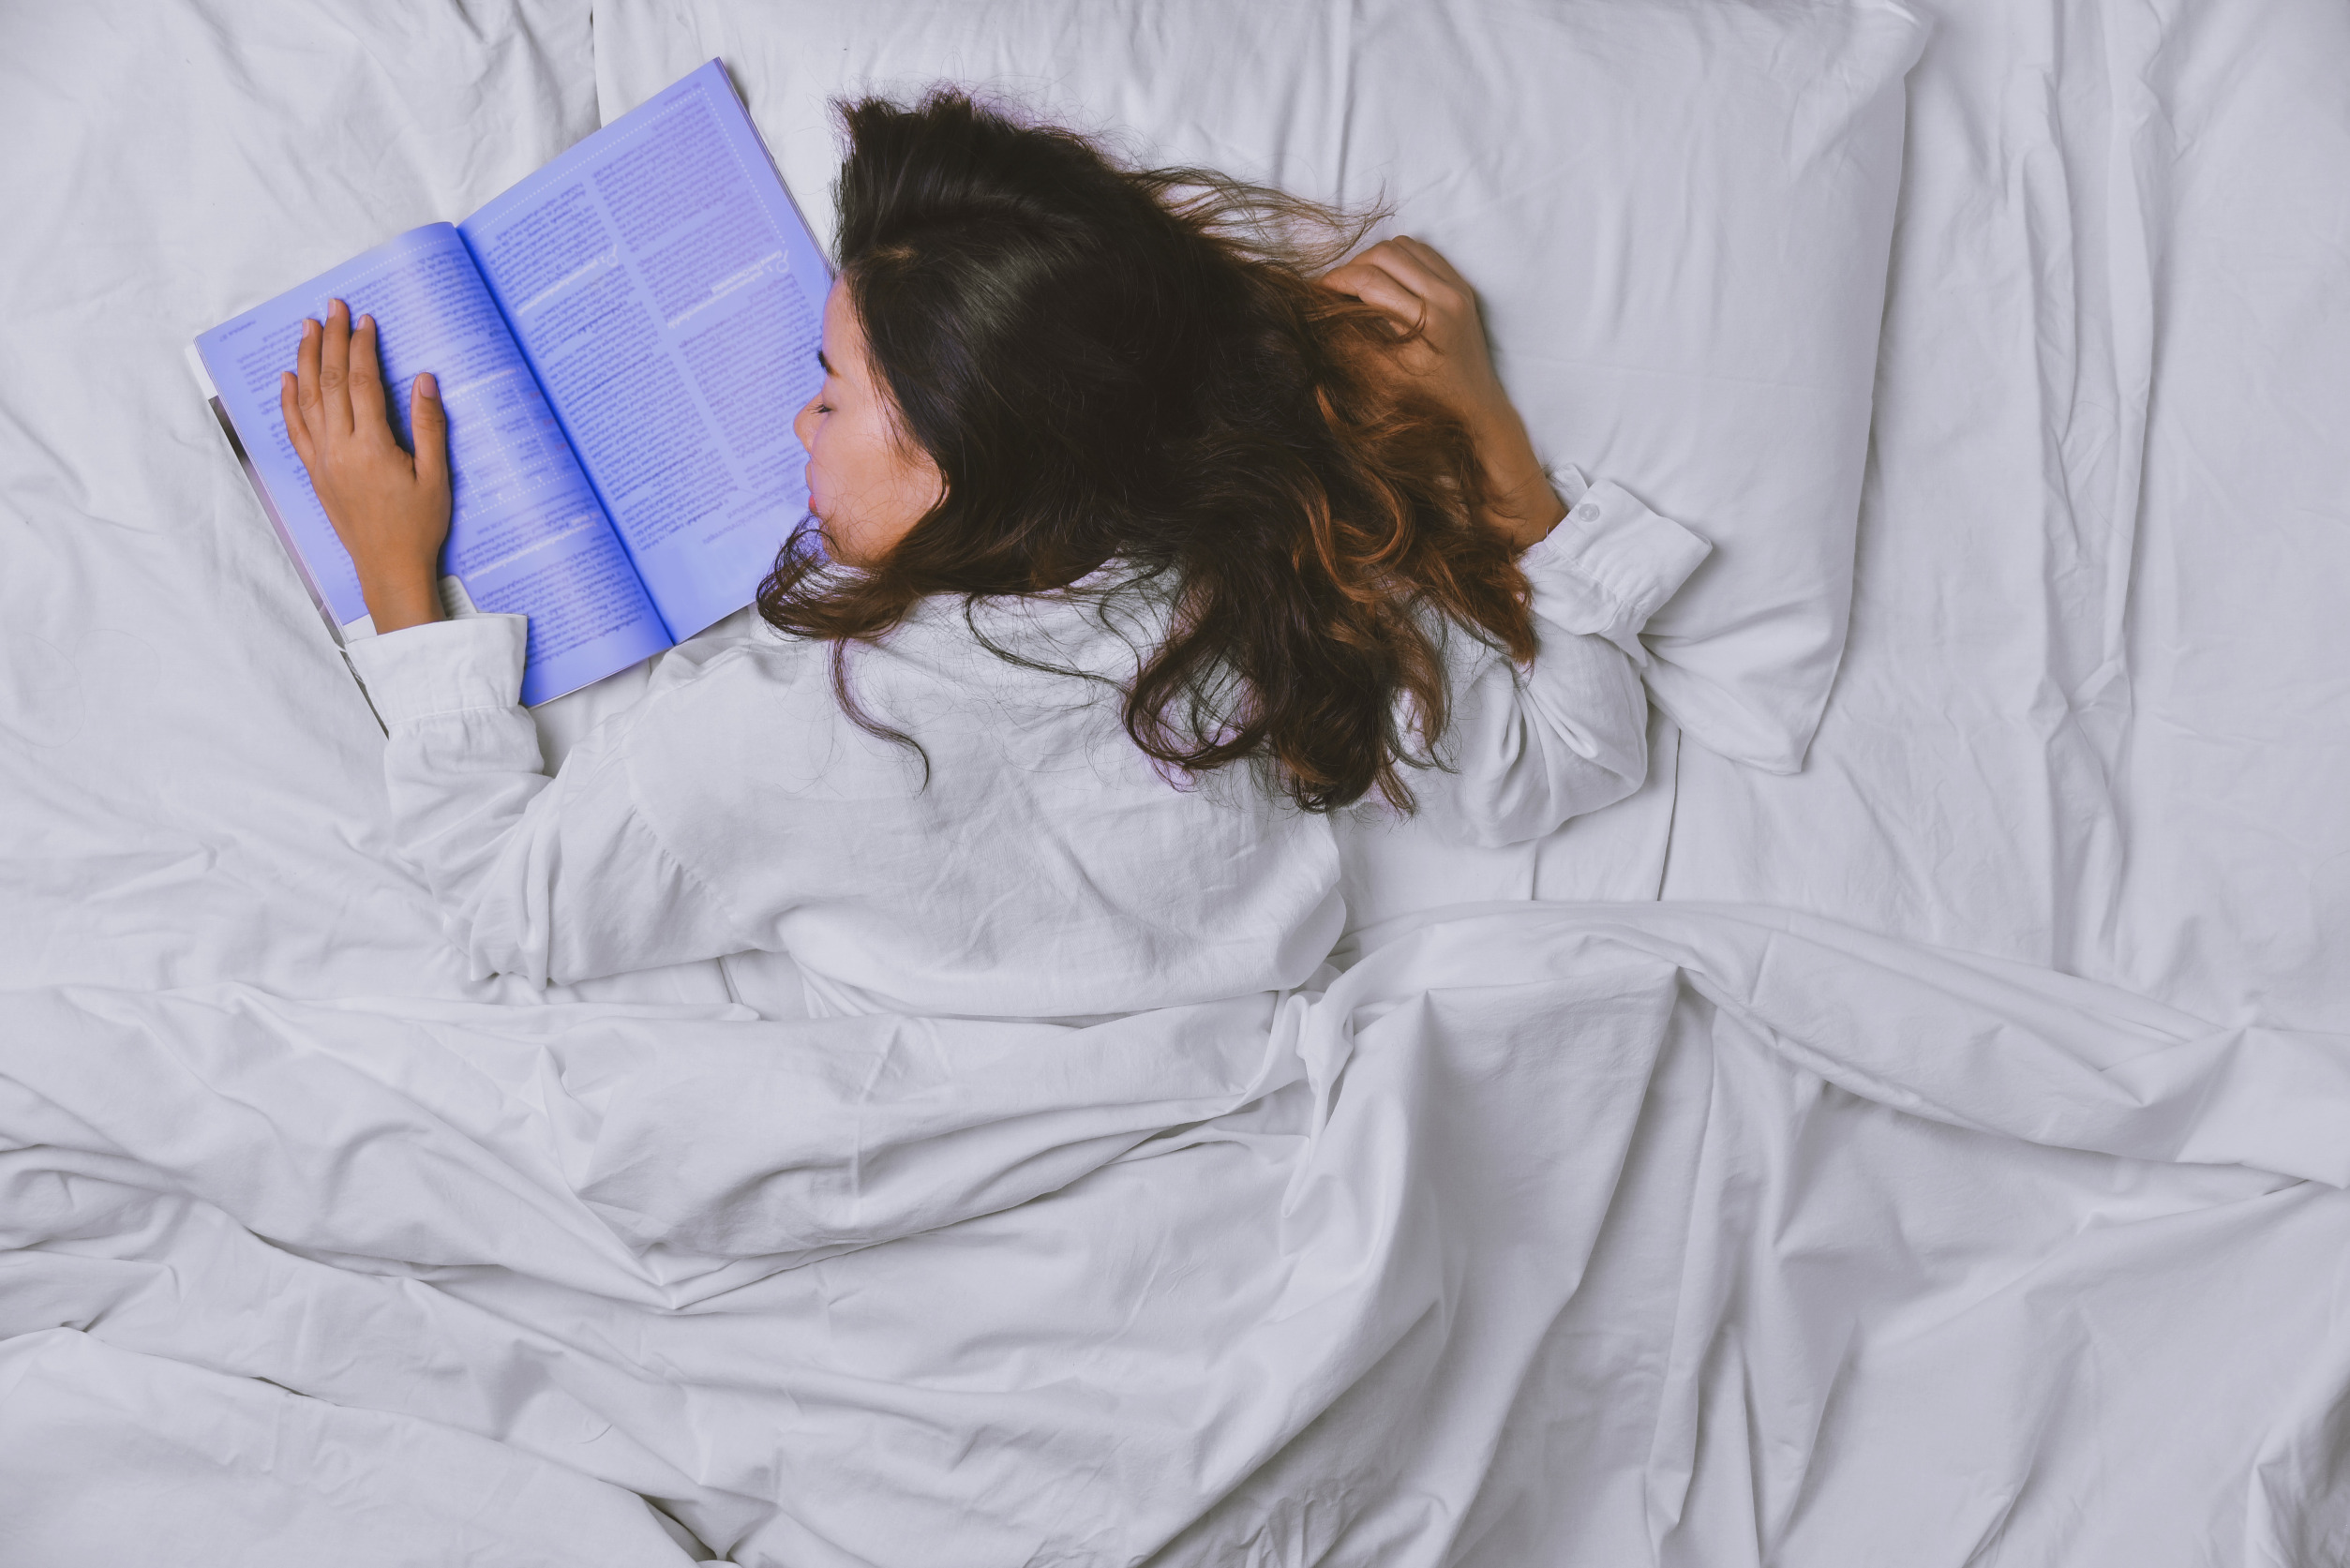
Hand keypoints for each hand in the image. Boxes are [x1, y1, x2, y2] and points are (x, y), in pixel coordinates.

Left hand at [281, 299, 450, 631]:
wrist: (388, 568)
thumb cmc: (418, 527)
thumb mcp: (436, 476)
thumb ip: (429, 426)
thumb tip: (424, 380)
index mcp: (371, 447)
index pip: (363, 384)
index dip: (362, 348)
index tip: (365, 321)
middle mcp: (339, 449)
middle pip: (331, 382)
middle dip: (332, 340)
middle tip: (333, 308)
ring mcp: (322, 460)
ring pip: (308, 399)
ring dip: (306, 359)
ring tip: (308, 328)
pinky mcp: (315, 472)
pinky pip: (295, 429)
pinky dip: (289, 400)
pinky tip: (288, 377)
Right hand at [1319, 237, 1565, 552]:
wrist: (1476, 404)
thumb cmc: (1429, 399)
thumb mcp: (1385, 375)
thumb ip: (1354, 341)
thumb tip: (1322, 314)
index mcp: (1429, 318)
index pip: (1370, 281)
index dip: (1336, 281)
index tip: (1315, 291)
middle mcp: (1448, 294)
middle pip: (1385, 254)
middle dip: (1352, 267)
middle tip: (1333, 289)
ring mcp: (1458, 285)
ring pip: (1402, 245)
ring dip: (1374, 259)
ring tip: (1357, 283)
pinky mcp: (1461, 284)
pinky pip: (1422, 251)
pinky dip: (1398, 258)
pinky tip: (1385, 279)